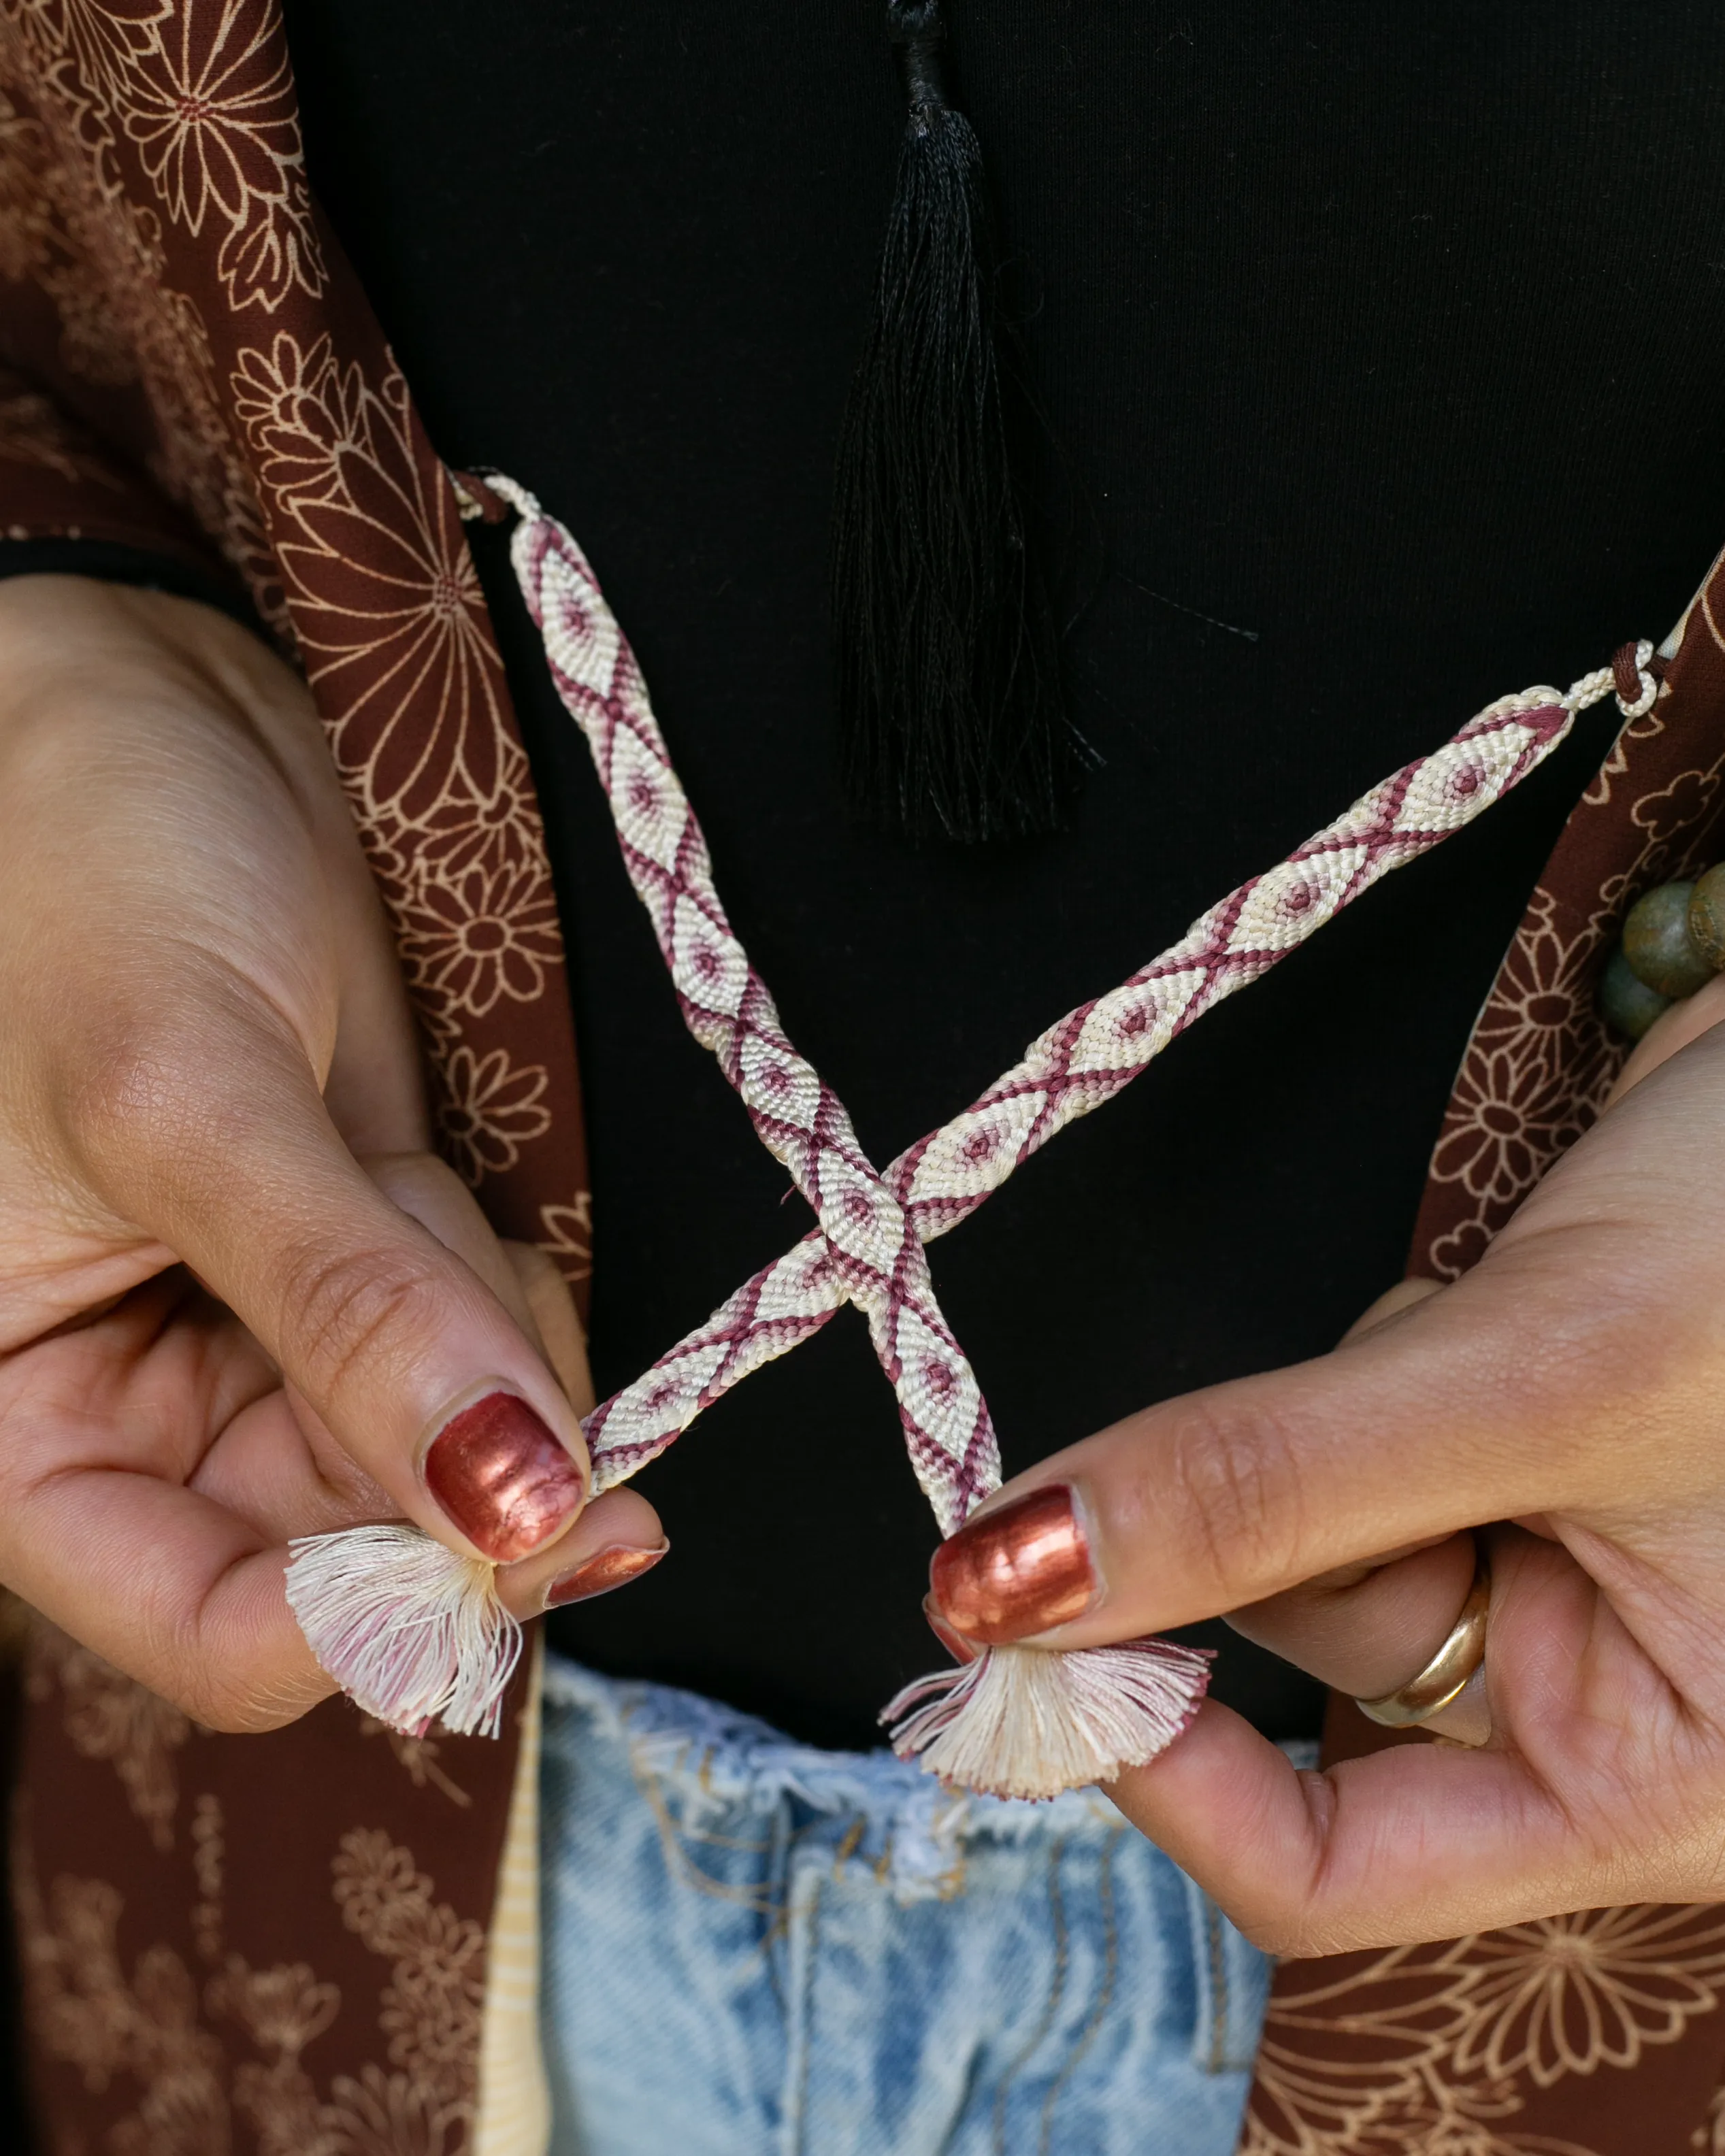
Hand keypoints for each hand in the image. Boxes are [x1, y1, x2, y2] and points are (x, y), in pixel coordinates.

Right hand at [0, 577, 659, 1728]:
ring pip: (459, 1452)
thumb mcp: (180, 1090)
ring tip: (402, 1170)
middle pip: (374, 1551)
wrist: (139, 718)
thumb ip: (341, 1308)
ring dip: (492, 1337)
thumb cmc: (73, 867)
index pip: (225, 1628)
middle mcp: (151, 1415)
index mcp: (25, 1430)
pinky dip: (507, 1286)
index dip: (383, 1605)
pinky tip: (437, 1173)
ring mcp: (276, 1342)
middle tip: (472, 1273)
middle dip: (466, 1437)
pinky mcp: (372, 1262)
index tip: (530, 1512)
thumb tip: (506, 1510)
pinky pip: (492, 1348)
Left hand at [927, 977, 1724, 1952]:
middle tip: (1420, 1381)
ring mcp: (1547, 1564)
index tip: (1032, 1623)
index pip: (1334, 1869)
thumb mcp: (1551, 1386)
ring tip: (1528, 1306)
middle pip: (1311, 1651)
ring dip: (1348, 1401)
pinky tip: (1516, 1282)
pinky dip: (1378, 1349)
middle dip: (1310, 1497)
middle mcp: (1595, 1697)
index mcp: (1657, 1781)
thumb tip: (1015, 1576)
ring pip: (1308, 1520)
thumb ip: (1278, 1490)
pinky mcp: (1507, 1445)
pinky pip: (1344, 1428)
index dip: (1164, 1764)